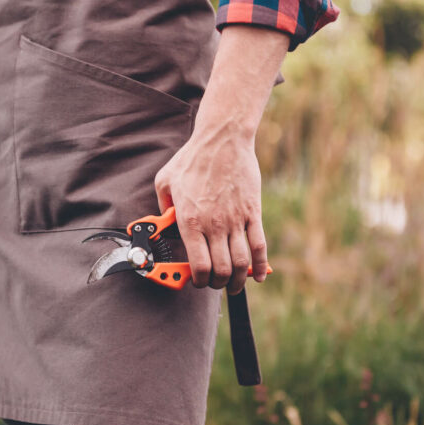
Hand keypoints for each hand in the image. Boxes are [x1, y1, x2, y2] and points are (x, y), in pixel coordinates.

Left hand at [153, 25, 285, 293]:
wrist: (222, 140)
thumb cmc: (192, 159)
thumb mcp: (165, 181)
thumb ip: (163, 207)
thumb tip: (164, 223)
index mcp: (190, 220)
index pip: (198, 265)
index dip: (198, 280)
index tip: (196, 281)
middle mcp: (214, 224)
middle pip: (222, 269)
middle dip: (218, 284)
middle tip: (215, 284)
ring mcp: (236, 220)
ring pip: (242, 262)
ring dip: (239, 280)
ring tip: (235, 285)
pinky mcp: (253, 212)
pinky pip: (259, 245)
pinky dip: (260, 265)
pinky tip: (257, 275)